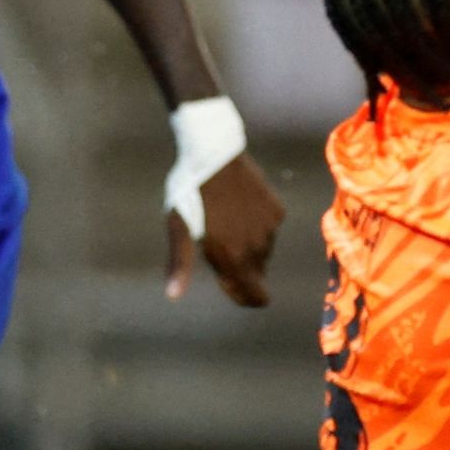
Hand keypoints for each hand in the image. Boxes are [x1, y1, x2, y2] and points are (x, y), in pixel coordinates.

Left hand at [165, 151, 281, 308]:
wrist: (214, 151)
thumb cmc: (188, 191)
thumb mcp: (179, 228)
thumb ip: (180, 264)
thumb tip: (173, 296)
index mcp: (232, 257)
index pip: (256, 297)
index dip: (243, 298)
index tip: (227, 285)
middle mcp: (257, 247)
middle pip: (256, 274)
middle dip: (239, 270)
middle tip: (215, 244)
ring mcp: (270, 228)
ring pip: (262, 252)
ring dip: (246, 247)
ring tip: (224, 222)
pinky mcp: (276, 210)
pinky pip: (269, 230)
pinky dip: (256, 227)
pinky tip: (238, 208)